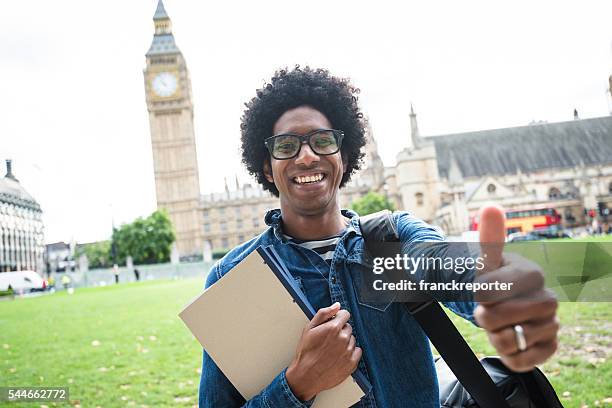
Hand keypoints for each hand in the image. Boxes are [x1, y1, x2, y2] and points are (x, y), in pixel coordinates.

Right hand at [286, 302, 361, 400]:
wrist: (306, 376)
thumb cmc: (306, 352)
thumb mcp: (309, 328)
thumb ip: (324, 313)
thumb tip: (336, 305)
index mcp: (333, 328)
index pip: (345, 314)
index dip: (338, 318)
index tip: (334, 323)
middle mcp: (343, 339)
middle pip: (348, 328)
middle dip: (340, 331)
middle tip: (329, 340)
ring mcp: (348, 351)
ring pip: (352, 340)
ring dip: (345, 342)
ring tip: (332, 350)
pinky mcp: (352, 363)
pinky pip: (357, 352)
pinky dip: (351, 353)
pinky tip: (339, 356)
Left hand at [474, 206, 558, 371]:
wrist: (498, 305)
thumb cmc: (490, 279)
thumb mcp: (485, 260)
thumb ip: (490, 237)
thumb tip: (491, 208)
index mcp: (531, 273)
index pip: (492, 289)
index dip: (480, 293)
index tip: (479, 289)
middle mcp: (547, 298)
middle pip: (503, 316)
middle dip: (487, 316)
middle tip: (484, 311)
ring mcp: (550, 324)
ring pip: (514, 340)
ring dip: (496, 337)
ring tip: (497, 326)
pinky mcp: (548, 348)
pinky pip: (524, 360)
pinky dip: (510, 356)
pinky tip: (508, 342)